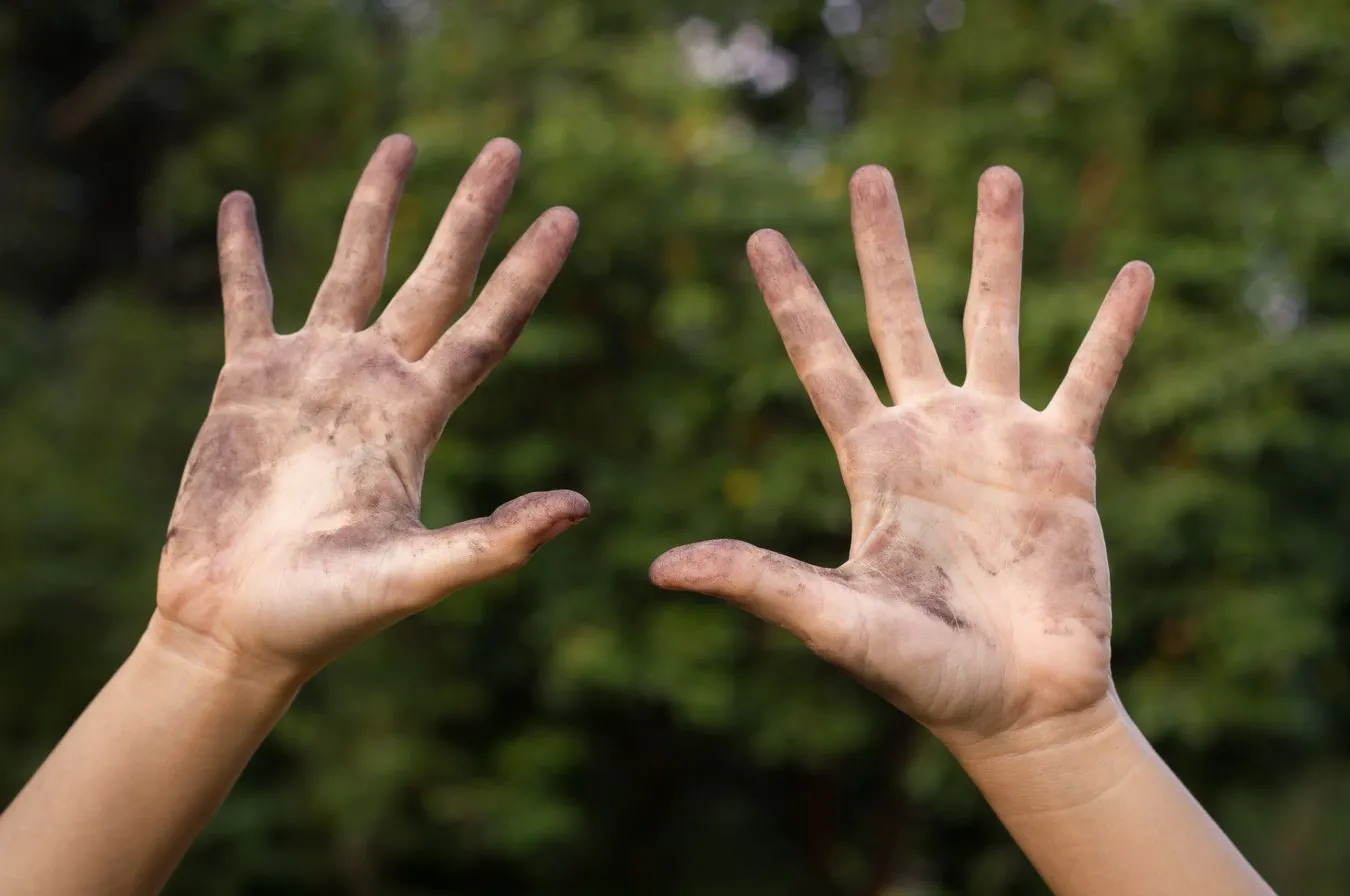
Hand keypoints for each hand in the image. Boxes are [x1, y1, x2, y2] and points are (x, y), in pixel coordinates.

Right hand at [155, 135, 588, 682]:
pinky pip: (246, 301)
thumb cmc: (332, 612)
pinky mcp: (246, 384)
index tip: (565, 215)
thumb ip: (497, 540)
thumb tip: (583, 507)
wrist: (240, 626)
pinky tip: (241, 201)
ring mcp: (315, 377)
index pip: (489, 327)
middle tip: (506, 147)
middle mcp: (378, 384)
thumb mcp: (420, 574)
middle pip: (437, 277)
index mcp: (421, 419)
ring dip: (375, 206)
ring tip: (402, 143)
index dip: (527, 272)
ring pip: (352, 268)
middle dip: (470, 213)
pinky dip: (243, 254)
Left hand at [650, 166, 1151, 742]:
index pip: (824, 360)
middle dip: (883, 246)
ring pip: (995, 320)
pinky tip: (1134, 271)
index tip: (761, 236)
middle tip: (868, 174)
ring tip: (998, 173)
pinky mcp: (1063, 461)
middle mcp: (930, 433)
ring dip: (996, 249)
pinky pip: (1090, 377)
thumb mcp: (833, 618)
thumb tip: (659, 568)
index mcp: (871, 459)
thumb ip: (757, 580)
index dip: (794, 298)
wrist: (1018, 706)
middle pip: (900, 316)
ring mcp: (997, 439)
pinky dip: (1112, 327)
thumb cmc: (922, 672)